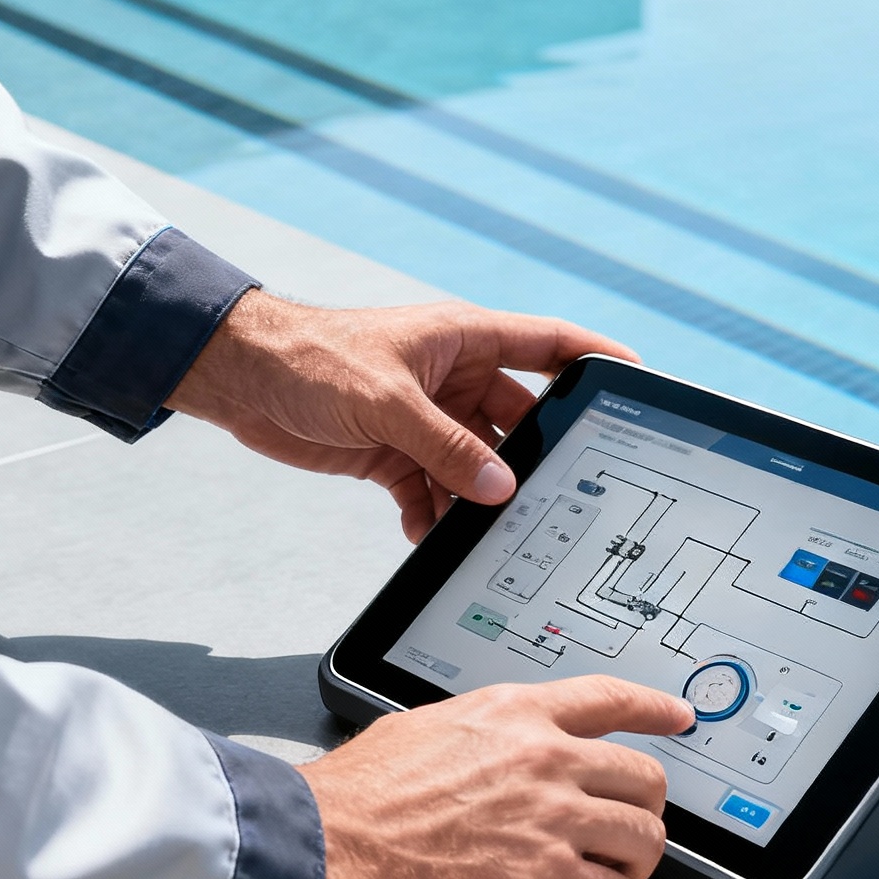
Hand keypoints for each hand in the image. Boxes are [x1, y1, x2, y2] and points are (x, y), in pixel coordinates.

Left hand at [168, 292, 636, 541]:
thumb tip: (498, 489)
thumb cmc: (310, 359)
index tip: (637, 377)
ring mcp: (425, 417)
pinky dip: (434, 515)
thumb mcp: (388, 402)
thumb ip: (446, 447)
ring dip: (479, 498)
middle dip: (531, 459)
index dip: (594, 358)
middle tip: (558, 496)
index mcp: (463, 340)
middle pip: (517, 420)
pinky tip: (432, 538)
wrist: (241, 379)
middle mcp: (452, 377)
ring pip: (475, 464)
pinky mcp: (394, 451)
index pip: (548, 346)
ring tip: (491, 532)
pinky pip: (432, 490)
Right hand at [296, 677, 695, 878]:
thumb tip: (469, 758)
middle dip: (638, 816)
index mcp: (512, 716)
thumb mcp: (414, 735)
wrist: (323, 853)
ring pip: (645, 841)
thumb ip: (465, 741)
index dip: (654, 709)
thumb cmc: (349, 805)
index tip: (679, 717)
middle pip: (644, 777)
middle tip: (618, 843)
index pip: (607, 698)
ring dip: (625, 873)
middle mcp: (545, 757)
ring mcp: (553, 817)